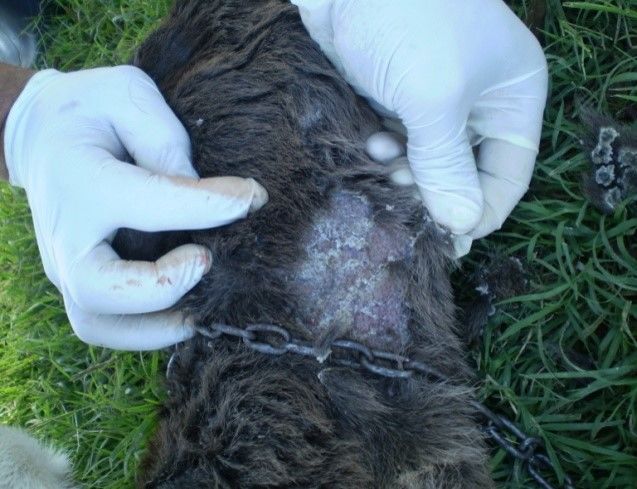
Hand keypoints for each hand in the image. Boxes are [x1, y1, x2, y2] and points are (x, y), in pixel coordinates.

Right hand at [4, 66, 267, 349]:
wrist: (43, 135)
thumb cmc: (92, 111)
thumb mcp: (128, 94)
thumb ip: (164, 139)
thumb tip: (206, 197)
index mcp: (80, 178)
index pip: (151, 202)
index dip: (211, 205)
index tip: (255, 197)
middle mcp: (65, 233)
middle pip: (104, 289)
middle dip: (165, 285)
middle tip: (207, 259)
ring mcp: (64, 265)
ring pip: (100, 324)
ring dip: (156, 325)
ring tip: (202, 307)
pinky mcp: (76, 283)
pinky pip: (105, 327)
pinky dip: (145, 330)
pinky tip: (184, 311)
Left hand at [292, 0, 547, 238]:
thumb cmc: (409, 21)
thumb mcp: (434, 99)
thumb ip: (446, 166)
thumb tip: (461, 224)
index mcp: (512, 98)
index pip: (509, 174)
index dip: (482, 211)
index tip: (449, 241)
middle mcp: (479, 102)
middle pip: (465, 172)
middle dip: (434, 191)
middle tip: (403, 205)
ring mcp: (435, 98)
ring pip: (427, 161)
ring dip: (404, 172)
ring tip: (382, 164)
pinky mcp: (397, 95)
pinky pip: (398, 141)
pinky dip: (385, 150)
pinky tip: (369, 143)